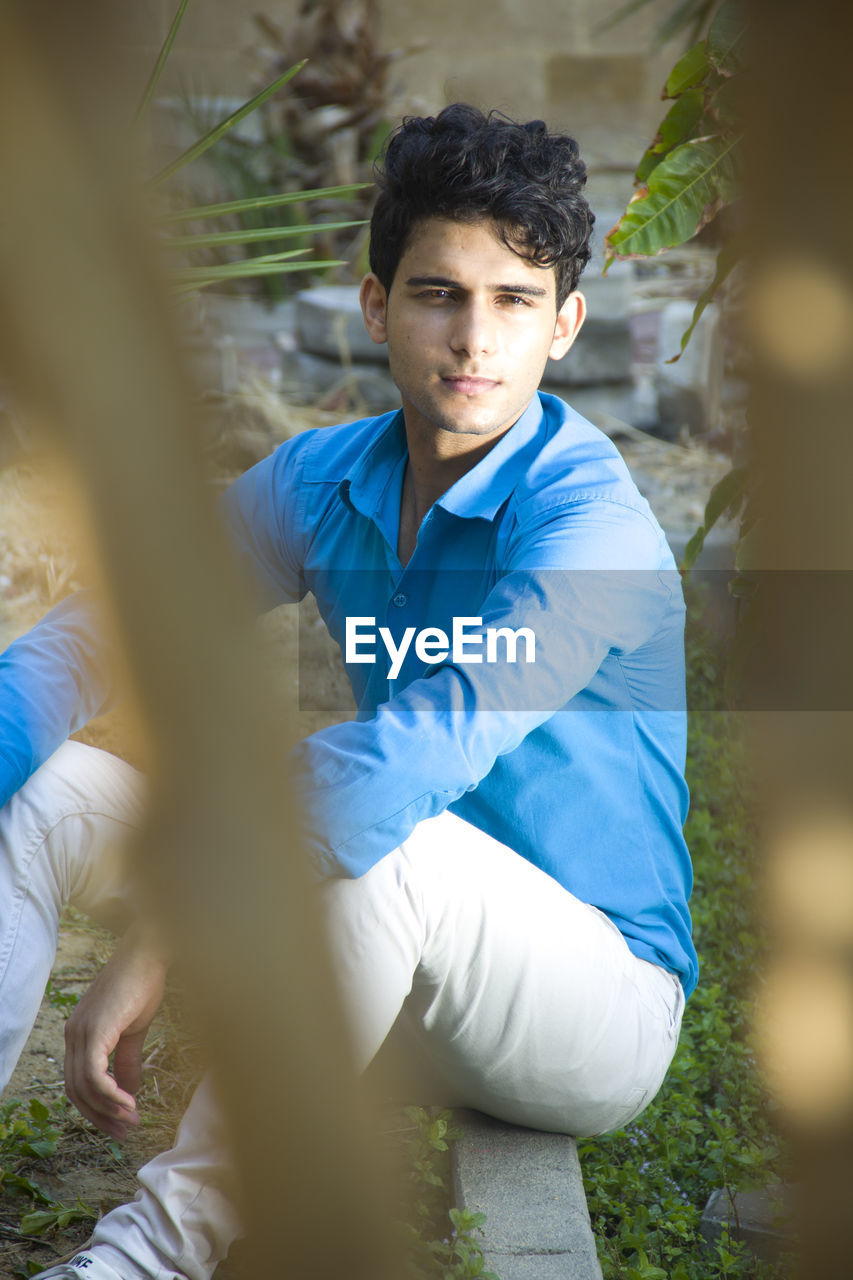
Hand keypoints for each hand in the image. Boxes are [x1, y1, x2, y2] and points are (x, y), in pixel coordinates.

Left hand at [63, 923, 169, 1139]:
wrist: (150, 953)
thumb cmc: (143, 984)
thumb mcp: (134, 1031)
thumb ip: (127, 1062)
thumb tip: (130, 1093)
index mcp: (79, 1034)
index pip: (77, 1083)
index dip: (97, 1108)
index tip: (120, 1124)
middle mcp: (73, 1034)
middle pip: (75, 1091)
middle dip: (100, 1116)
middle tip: (125, 1132)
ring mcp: (80, 1032)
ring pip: (84, 1086)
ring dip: (108, 1109)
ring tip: (131, 1120)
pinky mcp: (94, 1030)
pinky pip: (93, 1074)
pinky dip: (109, 1093)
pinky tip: (128, 1103)